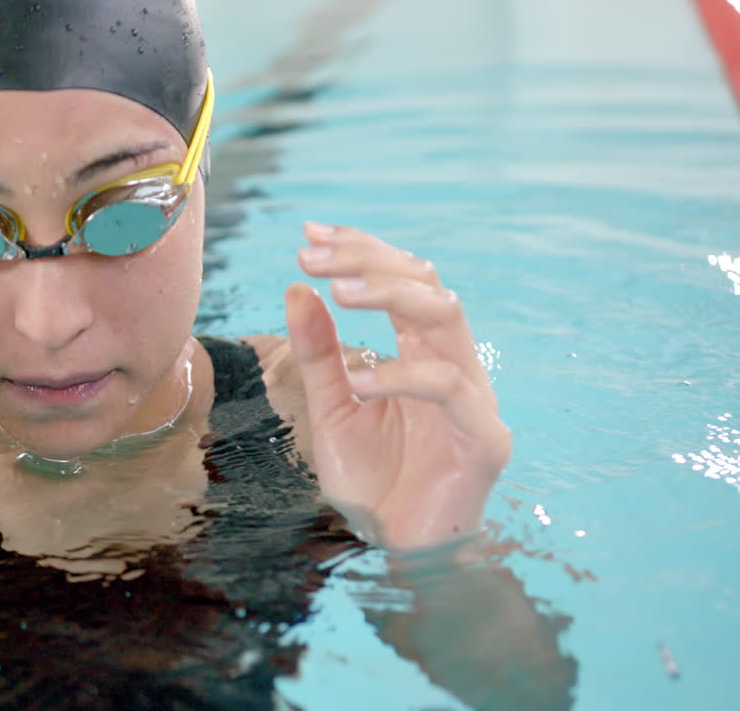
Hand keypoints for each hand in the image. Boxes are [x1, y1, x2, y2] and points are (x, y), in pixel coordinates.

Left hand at [285, 222, 510, 548]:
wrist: (399, 547)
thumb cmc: (373, 479)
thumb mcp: (331, 410)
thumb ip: (318, 355)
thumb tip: (296, 288)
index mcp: (421, 351)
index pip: (402, 280)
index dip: (361, 250)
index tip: (309, 233)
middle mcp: (453, 362)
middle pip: (426, 284)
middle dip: (368, 261)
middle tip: (312, 255)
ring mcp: (474, 397)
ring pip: (447, 317)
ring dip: (389, 295)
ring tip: (334, 292)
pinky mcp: (484, 438)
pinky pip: (449, 389)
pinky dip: (401, 376)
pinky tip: (359, 379)